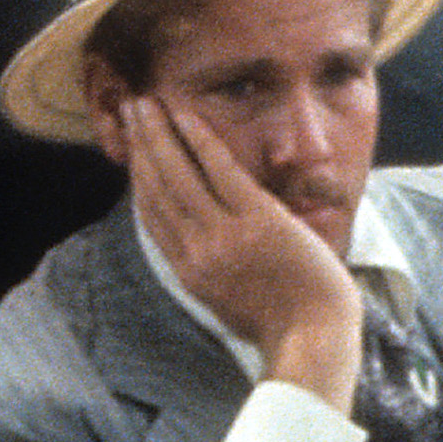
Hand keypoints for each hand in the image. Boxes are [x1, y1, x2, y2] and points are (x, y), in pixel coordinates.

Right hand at [105, 90, 360, 404]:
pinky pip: (219, 169)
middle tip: (128, 112)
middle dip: (140, 145)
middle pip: (155, 188)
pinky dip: (198, 139)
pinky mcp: (256, 221)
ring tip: (146, 103)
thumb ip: (207, 269)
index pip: (151, 215)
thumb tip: (194, 245)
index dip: (137, 176)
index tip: (131, 149)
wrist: (314, 337)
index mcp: (188, 272)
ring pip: (178, 173)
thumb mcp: (228, 302)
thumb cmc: (282, 323)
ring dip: (158, 133)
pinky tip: (185, 114)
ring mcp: (224, 235)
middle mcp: (195, 252)